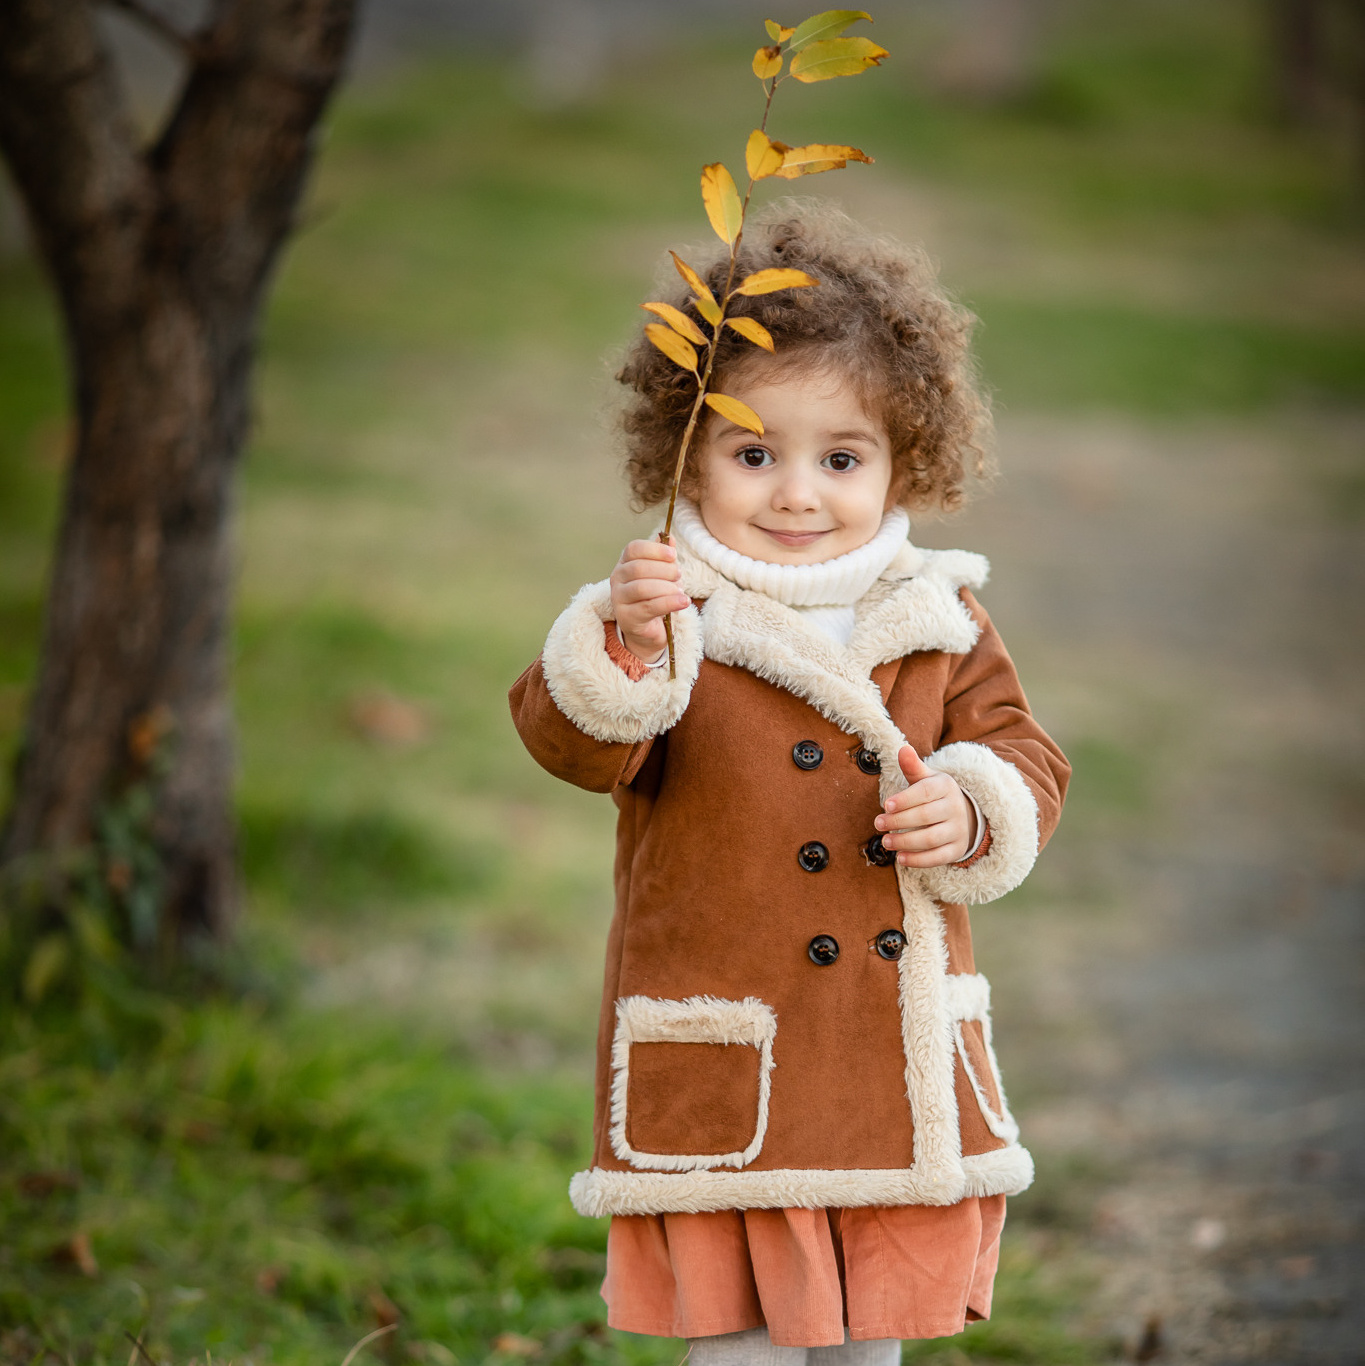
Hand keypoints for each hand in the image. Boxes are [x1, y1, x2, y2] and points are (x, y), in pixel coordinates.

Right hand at [609, 537, 689, 663]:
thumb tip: (670, 538)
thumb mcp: (662, 574)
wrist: (648, 628)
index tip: (673, 555)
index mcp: (624, 563)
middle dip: (664, 570)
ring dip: (667, 588)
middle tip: (679, 575)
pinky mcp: (627, 618)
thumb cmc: (655, 596)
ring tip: (681, 591)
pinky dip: (669, 603)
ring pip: (642, 588)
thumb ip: (665, 557)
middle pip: (638, 568)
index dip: (655, 549)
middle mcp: (617, 578)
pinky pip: (649, 607)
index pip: (634, 548)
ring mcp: (619, 599)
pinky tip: (683, 602)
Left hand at [874, 745, 975, 866]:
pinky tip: (900, 858)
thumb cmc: (934, 794)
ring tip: (885, 842)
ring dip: (905, 842)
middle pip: (925, 816)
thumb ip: (912, 767)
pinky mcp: (957, 849)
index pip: (925, 793)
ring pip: (931, 838)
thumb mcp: (925, 778)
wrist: (962, 814)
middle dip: (899, 821)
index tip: (885, 805)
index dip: (904, 799)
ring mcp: (958, 830)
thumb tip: (903, 749)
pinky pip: (938, 857)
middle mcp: (955, 807)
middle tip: (878, 823)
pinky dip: (918, 860)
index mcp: (945, 786)